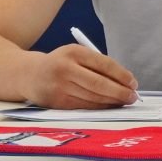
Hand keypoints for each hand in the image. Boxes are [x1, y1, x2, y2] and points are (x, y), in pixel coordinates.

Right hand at [22, 44, 138, 108]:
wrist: (28, 74)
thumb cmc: (61, 64)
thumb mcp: (77, 55)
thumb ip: (98, 65)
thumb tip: (125, 81)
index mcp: (73, 52)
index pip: (104, 64)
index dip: (122, 75)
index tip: (133, 83)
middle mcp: (65, 69)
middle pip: (99, 84)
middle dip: (120, 92)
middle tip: (133, 97)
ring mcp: (59, 87)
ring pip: (92, 97)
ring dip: (112, 102)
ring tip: (124, 102)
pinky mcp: (56, 102)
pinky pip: (84, 106)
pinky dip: (99, 107)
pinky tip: (109, 106)